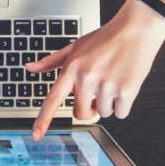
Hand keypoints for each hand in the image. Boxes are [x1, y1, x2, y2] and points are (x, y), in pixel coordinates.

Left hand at [27, 0, 164, 139]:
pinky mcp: (125, 91)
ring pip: (103, 113)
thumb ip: (51, 61)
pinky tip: (124, 84)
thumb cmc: (105, 38)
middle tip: (97, 91)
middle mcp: (86, 78)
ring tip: (112, 79)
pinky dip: (123, 104)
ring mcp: (105, 85)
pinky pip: (120, 113)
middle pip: (81, 113)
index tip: (36, 135)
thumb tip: (30, 68)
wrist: (135, 30)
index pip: (53, 99)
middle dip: (89, 107)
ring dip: (109, 102)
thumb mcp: (75, 46)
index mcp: (72, 68)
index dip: (43, 119)